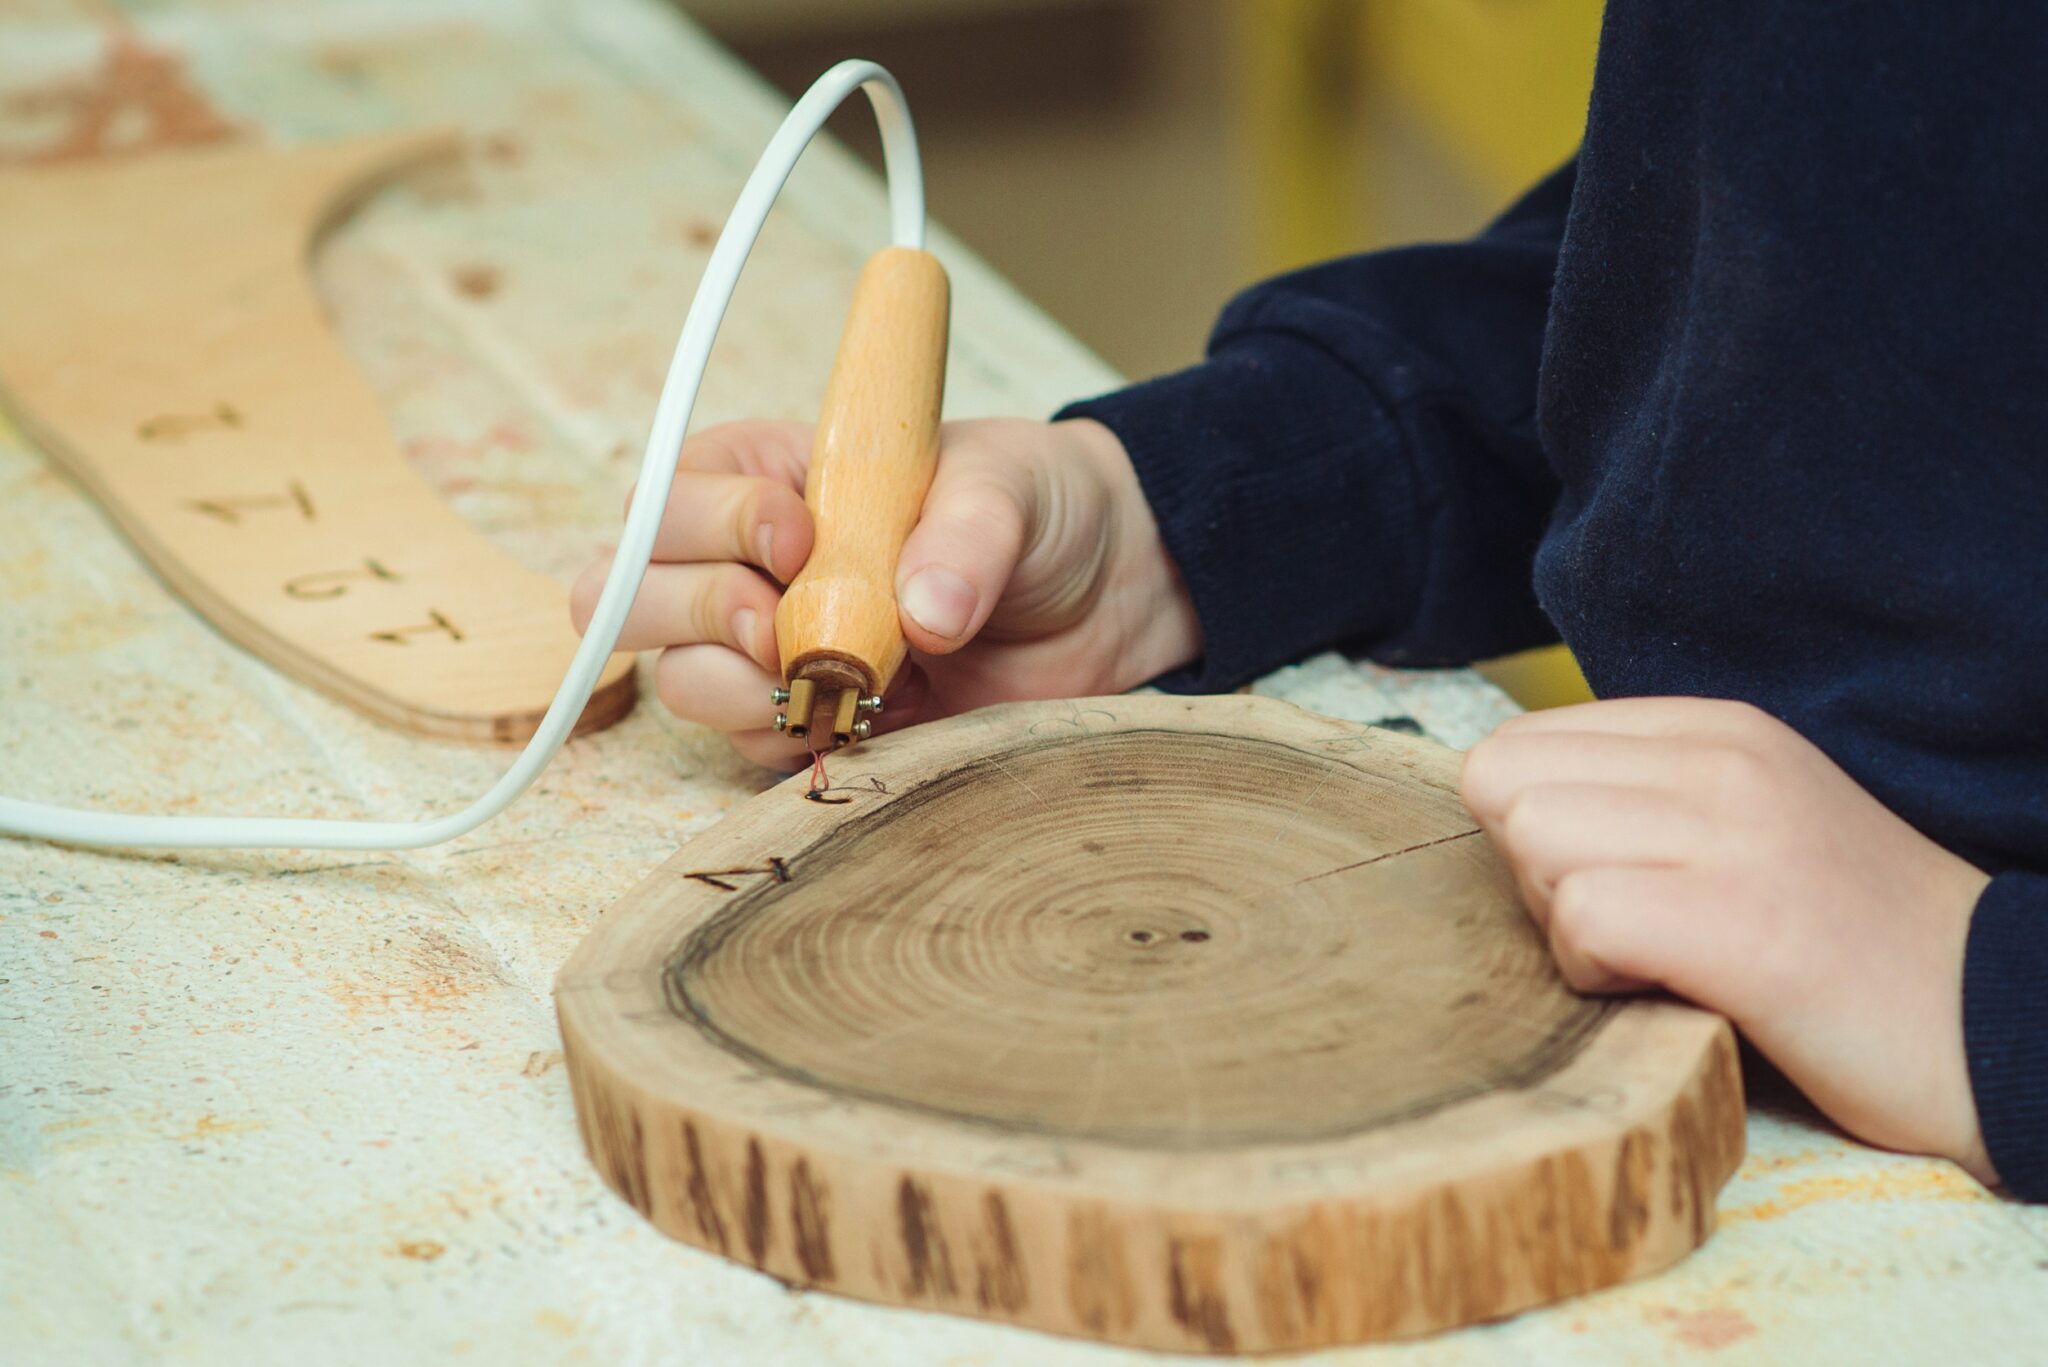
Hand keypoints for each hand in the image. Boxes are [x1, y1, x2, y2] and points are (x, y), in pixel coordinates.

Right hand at [571, 416, 1199, 768]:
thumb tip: (926, 610)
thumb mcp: (1011, 487)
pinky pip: (753, 748)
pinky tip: (866, 720)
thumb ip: (968, 534)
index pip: (669, 495)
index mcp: (775, 477)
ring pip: (681, 680)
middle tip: (788, 626)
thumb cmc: (1040, 508)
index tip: (801, 537)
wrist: (1109, 594)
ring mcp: (779, 651)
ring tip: (839, 678)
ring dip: (741, 686)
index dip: (713, 522)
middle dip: (699, 610)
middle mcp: (753, 565)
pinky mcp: (820, 721)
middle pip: (627, 591)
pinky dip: (794, 740)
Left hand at [1460, 696, 1995, 1181]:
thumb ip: (1635, 800)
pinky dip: (1594, 973)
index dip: (1531, 830)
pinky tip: (1668, 989)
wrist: (1998, 1023)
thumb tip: (1504, 817)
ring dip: (1562, 922)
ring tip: (1654, 958)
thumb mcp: (1741, 828)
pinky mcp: (1741, 922)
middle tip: (1622, 929)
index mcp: (1713, 730)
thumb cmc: (1844, 948)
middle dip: (1528, 872)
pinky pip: (1583, 916)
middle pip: (1503, 782)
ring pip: (1531, 836)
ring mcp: (1734, 832)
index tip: (1613, 883)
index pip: (1518, 743)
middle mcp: (1721, 760)